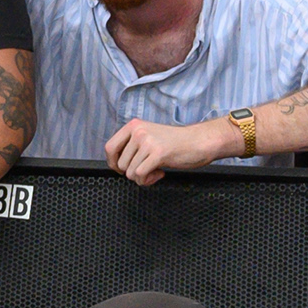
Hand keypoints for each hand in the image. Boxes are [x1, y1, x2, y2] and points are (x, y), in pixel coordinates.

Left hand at [104, 113, 223, 182]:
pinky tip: (159, 173)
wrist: (198, 141)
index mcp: (134, 125)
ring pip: (130, 172)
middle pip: (121, 164)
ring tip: (155, 170)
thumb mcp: (149, 136)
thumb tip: (115, 165)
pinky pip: (140, 175)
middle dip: (132, 173)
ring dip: (142, 178)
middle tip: (147, 169)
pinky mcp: (157, 153)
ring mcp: (147, 142)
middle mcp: (138, 131)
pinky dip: (148, 181)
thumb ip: (132, 145)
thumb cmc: (175, 142)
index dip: (113, 163)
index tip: (121, 169)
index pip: (109, 147)